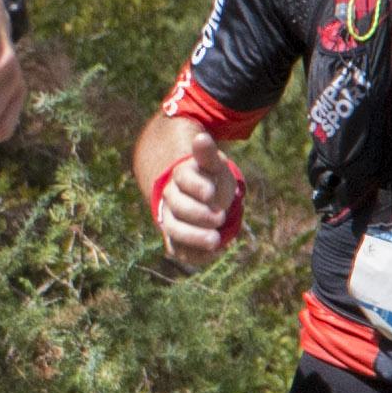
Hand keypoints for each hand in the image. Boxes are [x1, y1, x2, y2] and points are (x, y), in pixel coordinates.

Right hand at [149, 141, 246, 262]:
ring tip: (217, 241)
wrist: (201, 197)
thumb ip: (208, 155)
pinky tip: (216, 253)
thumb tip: (202, 138)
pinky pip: (180, 250)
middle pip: (178, 208)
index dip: (198, 187)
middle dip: (199, 215)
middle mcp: (171, 199)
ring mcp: (171, 220)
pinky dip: (196, 254)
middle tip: (220, 217)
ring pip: (175, 230)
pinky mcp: (176, 239)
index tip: (212, 193)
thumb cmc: (209, 177)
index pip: (184, 180)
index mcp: (181, 177)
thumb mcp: (213, 164)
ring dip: (195, 237)